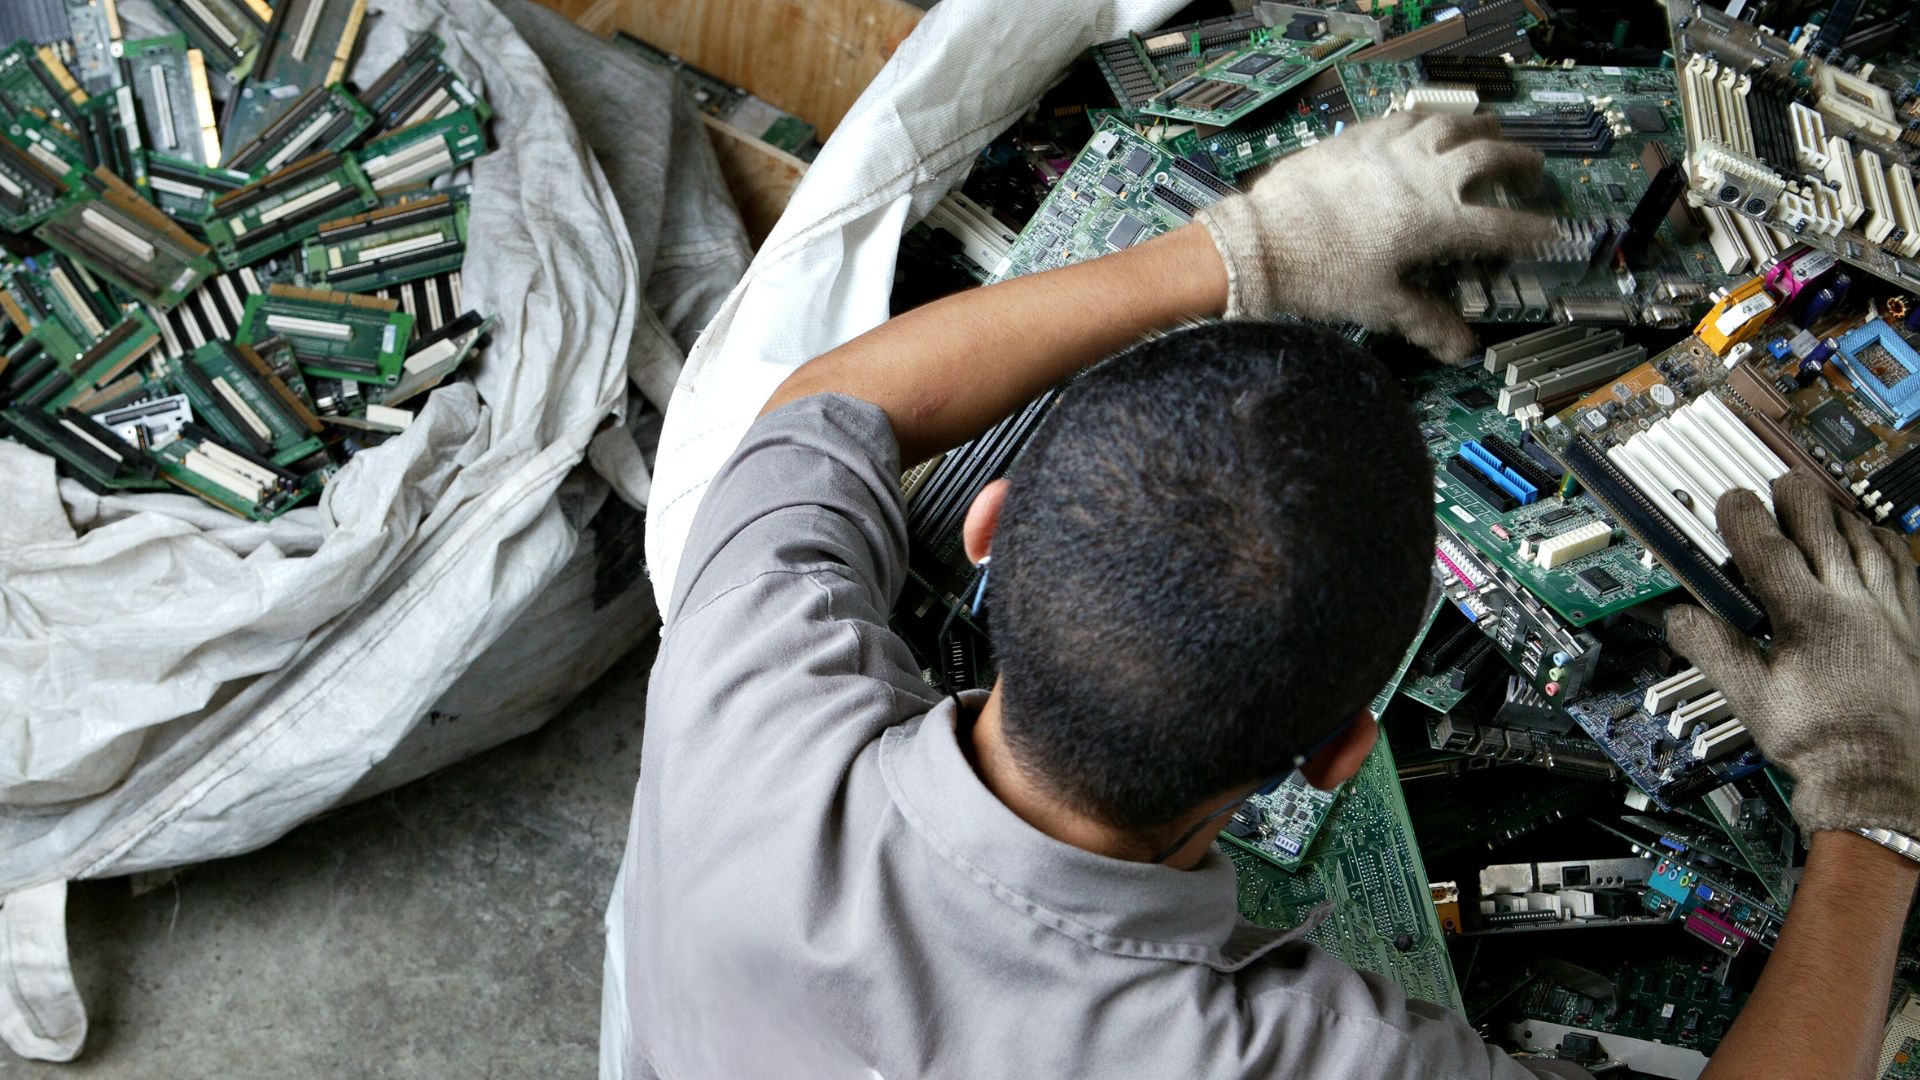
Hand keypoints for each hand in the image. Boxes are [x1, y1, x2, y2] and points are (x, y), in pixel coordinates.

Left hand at [1193, 111, 1555, 361]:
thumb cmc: (1319, 275)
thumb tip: (1460, 349)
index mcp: (1436, 221)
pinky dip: (1428, 120)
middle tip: (1531, 168)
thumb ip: (1426, 322)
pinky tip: (1428, 124)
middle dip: (1518, 162)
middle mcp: (1423, 176)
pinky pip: (1406, 118)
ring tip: (1491, 131)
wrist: (1263, 242)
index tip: (1547, 232)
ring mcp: (1392, 149)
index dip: (1532, 231)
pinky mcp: (1360, 136)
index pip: (1502, 226)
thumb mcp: (1379, 303)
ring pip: (1451, 124)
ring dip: (1479, 128)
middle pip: (1489, 156)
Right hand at [1666, 470, 1919, 837]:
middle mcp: (1854, 606)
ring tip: (1826, 503)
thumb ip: (1715, 651)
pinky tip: (1880, 540)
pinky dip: (1889, 545)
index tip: (1733, 500)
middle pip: (1825, 530)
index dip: (1746, 518)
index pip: (1769, 549)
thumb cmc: (1821, 742)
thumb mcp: (1751, 700)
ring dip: (1844, 516)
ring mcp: (1892, 614)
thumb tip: (1681, 621)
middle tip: (1782, 482)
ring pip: (1869, 543)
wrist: (1882, 775)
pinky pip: (1907, 569)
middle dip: (1799, 499)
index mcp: (1808, 618)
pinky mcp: (1919, 628)